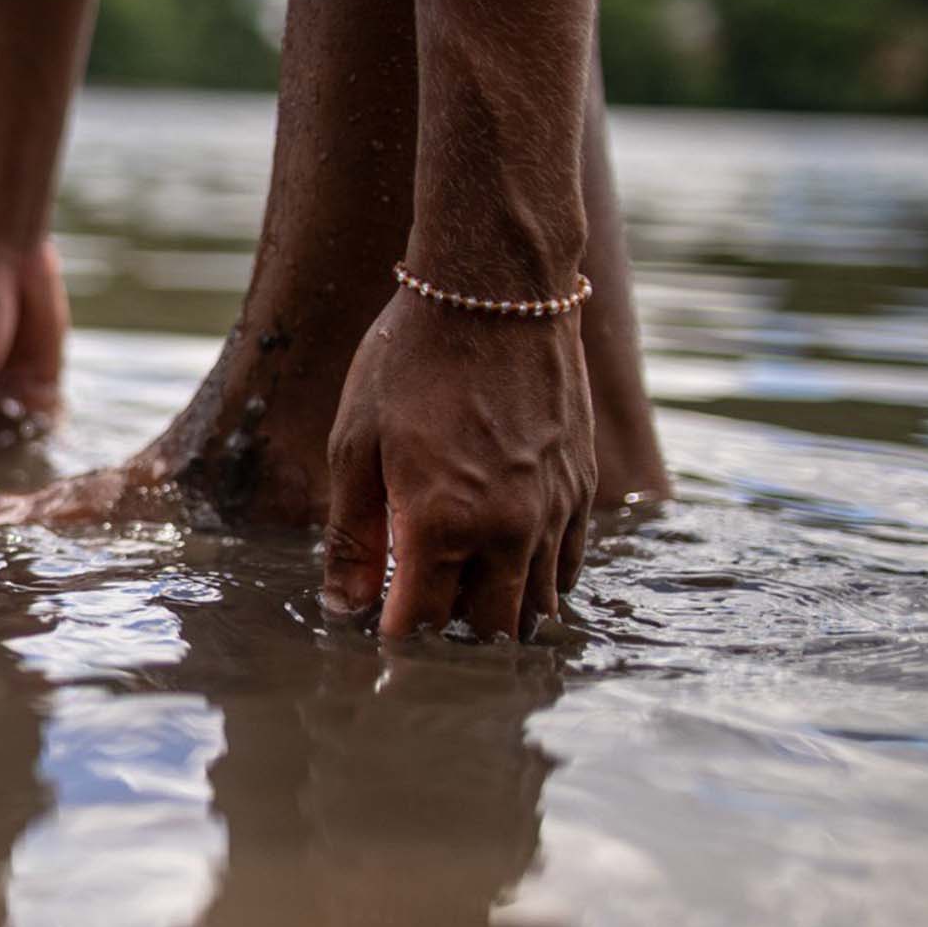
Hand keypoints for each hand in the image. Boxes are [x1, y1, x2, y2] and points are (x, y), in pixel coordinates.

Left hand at [321, 290, 596, 639]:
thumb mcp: (356, 447)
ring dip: (497, 614)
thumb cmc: (410, 361)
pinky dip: (538, 581)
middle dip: (448, 636)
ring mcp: (556, 510)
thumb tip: (344, 607)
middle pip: (487, 628)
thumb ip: (352, 536)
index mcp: (443, 523)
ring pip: (537, 606)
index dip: (393, 636)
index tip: (375, 631)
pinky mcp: (583, 487)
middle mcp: (510, 528)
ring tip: (457, 598)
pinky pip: (568, 565)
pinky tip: (504, 568)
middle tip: (415, 617)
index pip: (420, 622)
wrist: (496, 290)